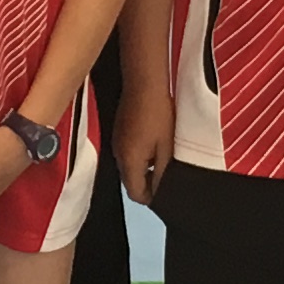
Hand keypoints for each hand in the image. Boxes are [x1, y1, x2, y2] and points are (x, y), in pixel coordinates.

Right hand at [114, 85, 172, 204]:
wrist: (144, 84)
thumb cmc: (158, 114)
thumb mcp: (166, 146)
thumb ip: (162, 172)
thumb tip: (161, 190)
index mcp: (129, 162)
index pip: (136, 194)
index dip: (151, 198)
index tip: (166, 192)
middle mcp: (118, 156)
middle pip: (130, 183)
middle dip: (147, 184)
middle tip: (167, 177)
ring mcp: (116, 143)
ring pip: (128, 168)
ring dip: (143, 170)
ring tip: (162, 160)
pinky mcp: (118, 133)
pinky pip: (126, 155)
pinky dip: (138, 158)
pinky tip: (152, 146)